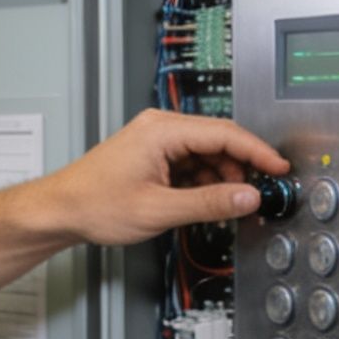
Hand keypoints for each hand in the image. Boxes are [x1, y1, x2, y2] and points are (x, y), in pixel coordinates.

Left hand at [37, 109, 288, 246]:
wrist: (60, 210)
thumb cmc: (94, 204)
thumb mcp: (159, 209)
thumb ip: (209, 203)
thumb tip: (247, 198)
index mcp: (162, 131)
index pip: (225, 133)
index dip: (257, 152)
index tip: (278, 168)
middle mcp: (160, 128)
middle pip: (218, 140)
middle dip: (240, 168)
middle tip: (255, 194)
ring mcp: (156, 141)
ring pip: (206, 154)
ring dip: (221, 178)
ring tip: (225, 205)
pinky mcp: (152, 155)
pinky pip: (190, 163)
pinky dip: (203, 182)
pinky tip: (204, 202)